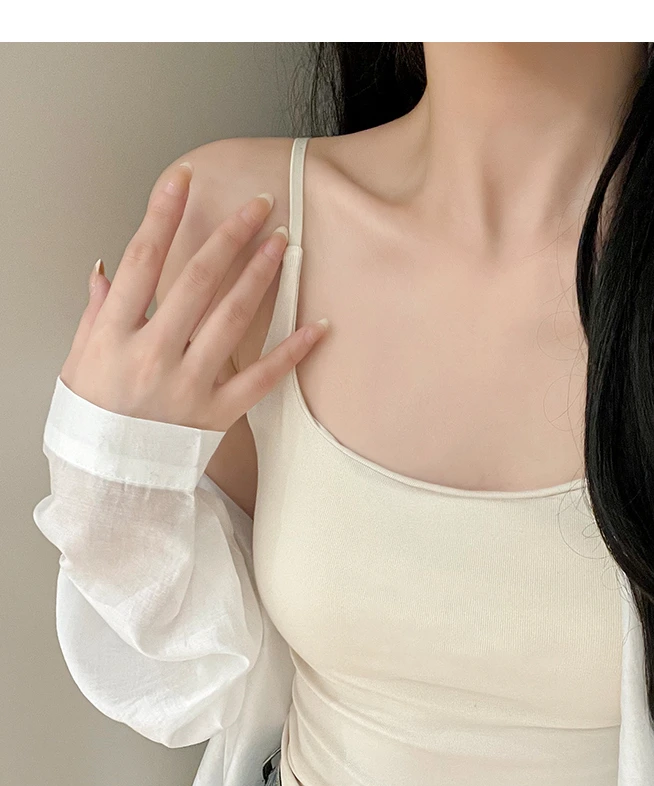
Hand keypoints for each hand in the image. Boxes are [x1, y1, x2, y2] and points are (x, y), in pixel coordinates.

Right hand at [61, 162, 328, 432]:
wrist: (110, 482)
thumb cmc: (94, 420)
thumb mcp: (79, 363)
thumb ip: (96, 314)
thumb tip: (108, 269)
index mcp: (113, 338)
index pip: (141, 263)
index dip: (163, 216)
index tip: (183, 179)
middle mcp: (152, 357)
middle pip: (196, 281)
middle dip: (228, 236)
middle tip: (258, 204)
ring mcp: (188, 386)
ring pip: (230, 319)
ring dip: (259, 276)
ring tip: (281, 242)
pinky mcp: (218, 414)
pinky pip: (261, 379)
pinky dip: (291, 352)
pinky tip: (316, 326)